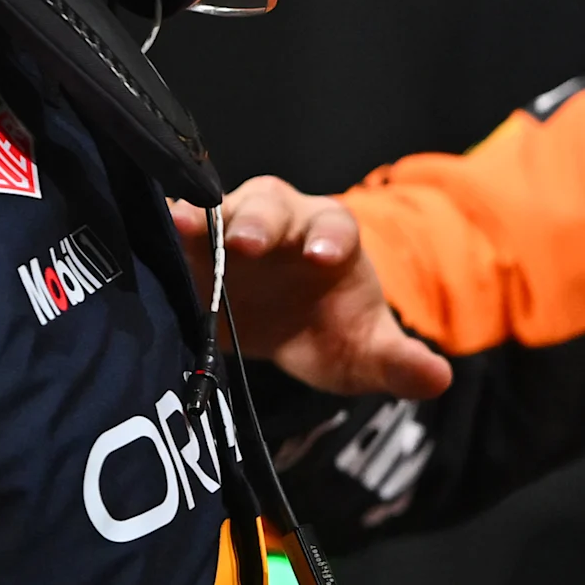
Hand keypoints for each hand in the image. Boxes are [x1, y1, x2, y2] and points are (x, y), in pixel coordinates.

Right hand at [171, 175, 451, 400]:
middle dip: (260, 221)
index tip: (321, 258)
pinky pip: (173, 226)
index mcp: (330, 237)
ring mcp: (229, 227)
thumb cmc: (328, 329)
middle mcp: (280, 220)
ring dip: (200, 219)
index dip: (329, 237)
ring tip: (181, 228)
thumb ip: (396, 362)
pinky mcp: (188, 244)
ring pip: (217, 209)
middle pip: (271, 205)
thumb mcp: (362, 353)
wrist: (280, 327)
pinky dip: (161, 226)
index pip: (336, 225)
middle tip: (248, 243)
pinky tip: (146, 231)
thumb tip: (439, 378)